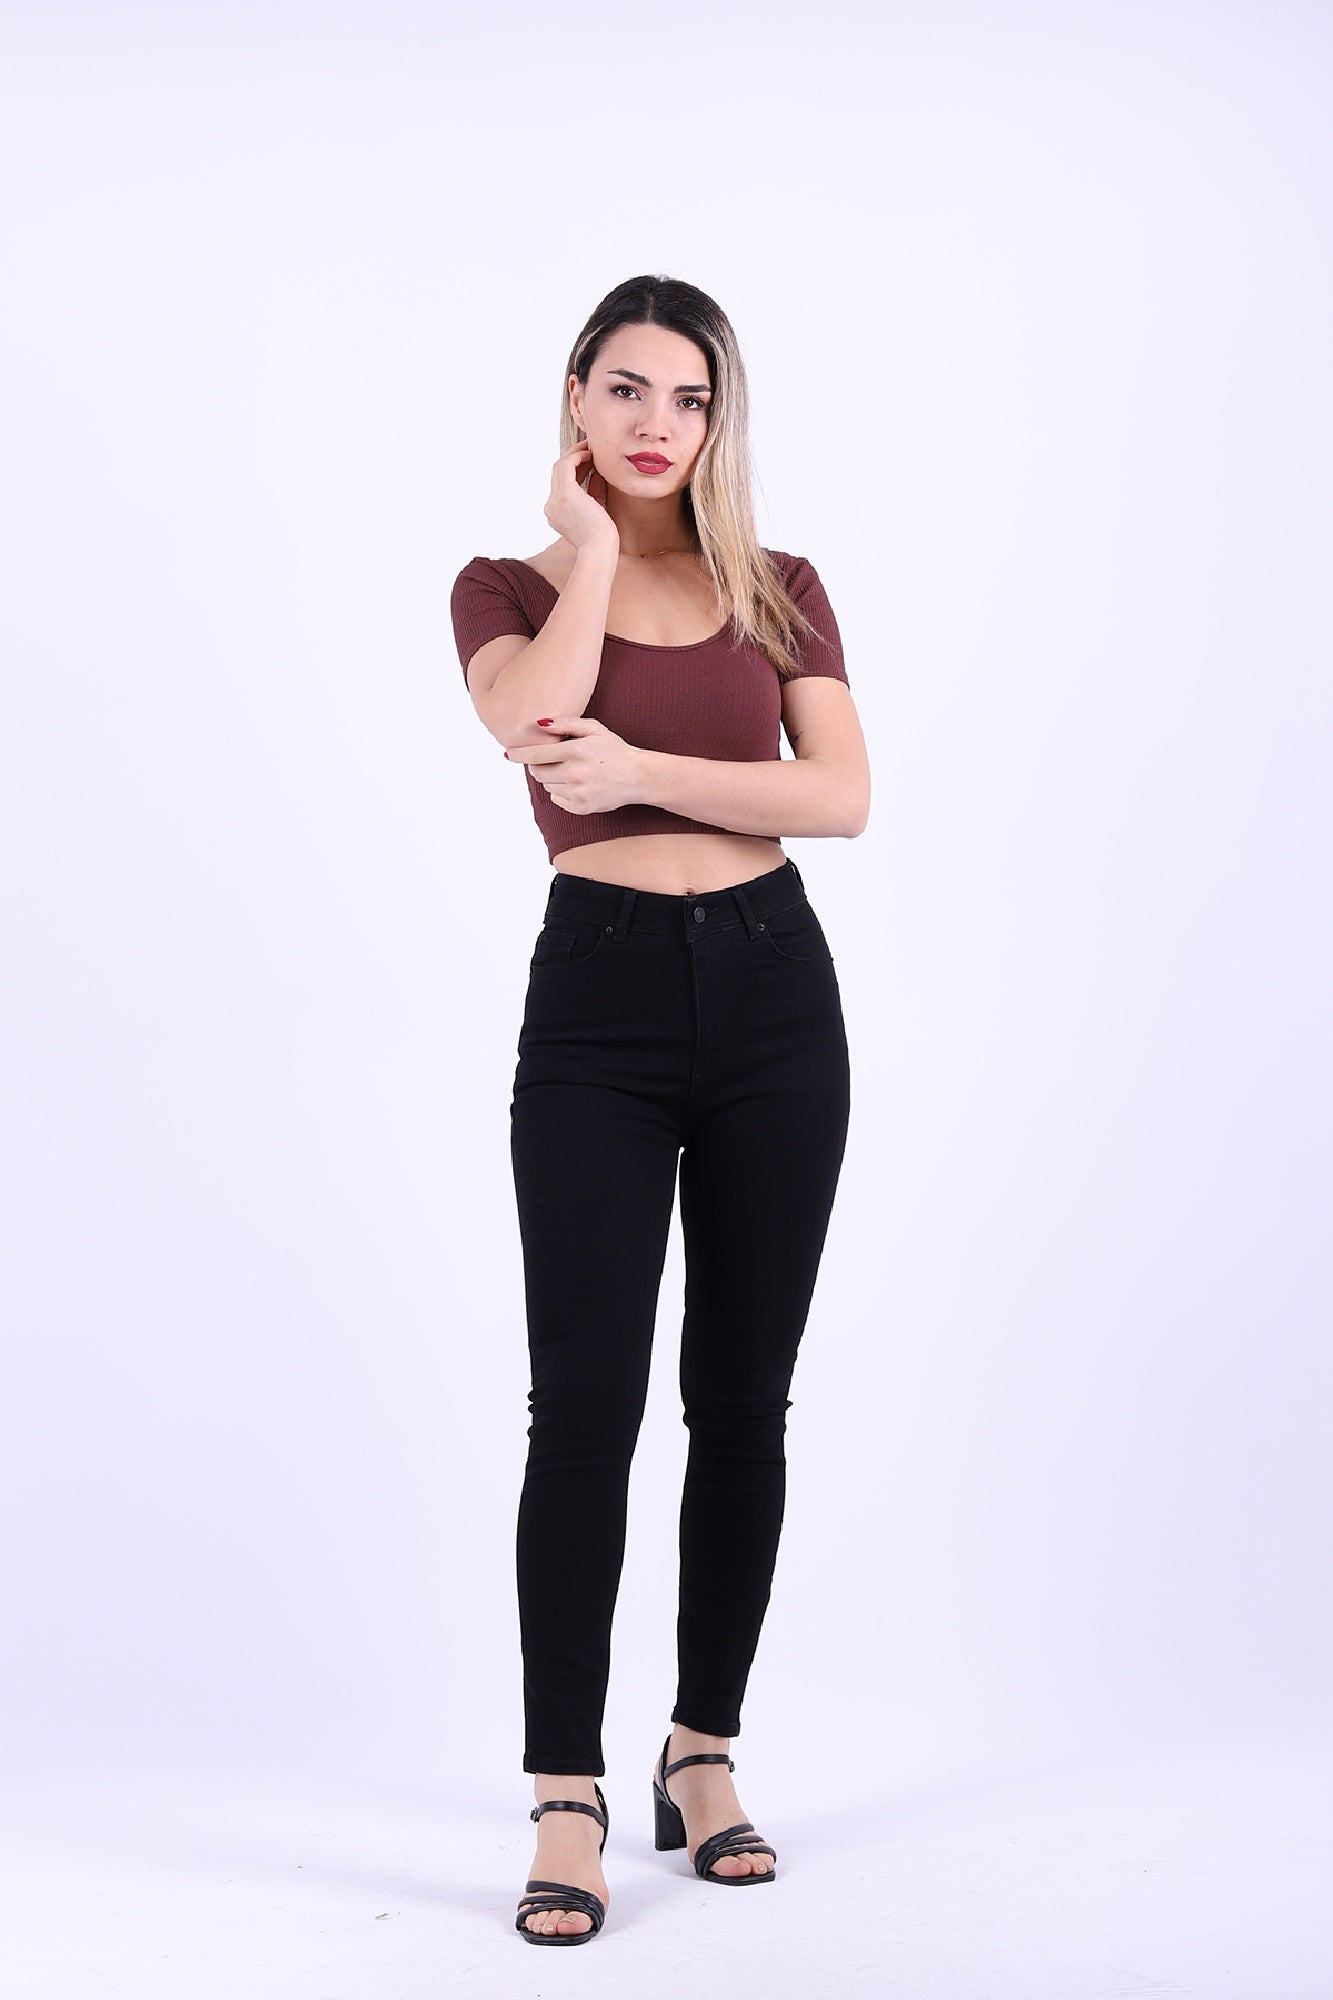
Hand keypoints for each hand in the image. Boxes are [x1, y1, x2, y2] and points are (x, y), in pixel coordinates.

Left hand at [507, 716, 646, 815]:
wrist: (638, 777)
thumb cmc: (614, 750)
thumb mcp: (594, 729)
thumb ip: (566, 723)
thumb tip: (540, 723)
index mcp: (577, 751)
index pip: (537, 754)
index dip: (518, 754)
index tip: (508, 754)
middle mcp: (576, 773)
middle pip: (538, 772)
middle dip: (537, 765)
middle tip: (549, 760)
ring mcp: (579, 793)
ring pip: (547, 786)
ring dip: (551, 778)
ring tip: (569, 771)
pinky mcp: (582, 807)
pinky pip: (557, 800)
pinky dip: (560, 793)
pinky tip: (576, 784)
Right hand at [544, 440, 619, 555]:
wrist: (600, 550)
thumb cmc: (603, 537)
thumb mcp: (597, 509)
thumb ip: (594, 491)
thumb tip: (596, 472)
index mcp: (556, 513)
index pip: (562, 483)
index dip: (576, 469)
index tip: (591, 460)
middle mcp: (551, 506)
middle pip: (559, 473)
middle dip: (575, 458)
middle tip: (590, 448)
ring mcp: (555, 500)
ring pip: (560, 467)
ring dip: (575, 453)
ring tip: (591, 447)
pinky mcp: (565, 494)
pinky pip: (566, 465)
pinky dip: (577, 456)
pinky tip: (590, 454)